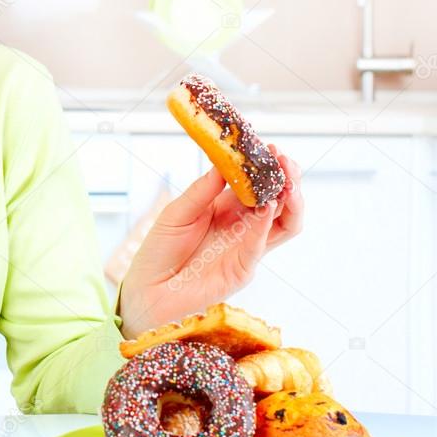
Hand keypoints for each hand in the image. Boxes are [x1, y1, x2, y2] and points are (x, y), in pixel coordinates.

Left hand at [118, 147, 302, 338]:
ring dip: (289, 201)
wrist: (147, 289)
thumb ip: (203, 190)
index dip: (266, 167)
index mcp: (227, 209)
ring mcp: (247, 249)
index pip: (257, 184)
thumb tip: (224, 162)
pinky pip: (261, 245)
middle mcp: (243, 227)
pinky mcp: (243, 270)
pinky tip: (266, 205)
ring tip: (285, 180)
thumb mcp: (178, 212)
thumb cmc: (160, 250)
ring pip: (284, 224)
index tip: (269, 148)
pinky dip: (266, 223)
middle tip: (284, 161)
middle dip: (287, 180)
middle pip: (280, 202)